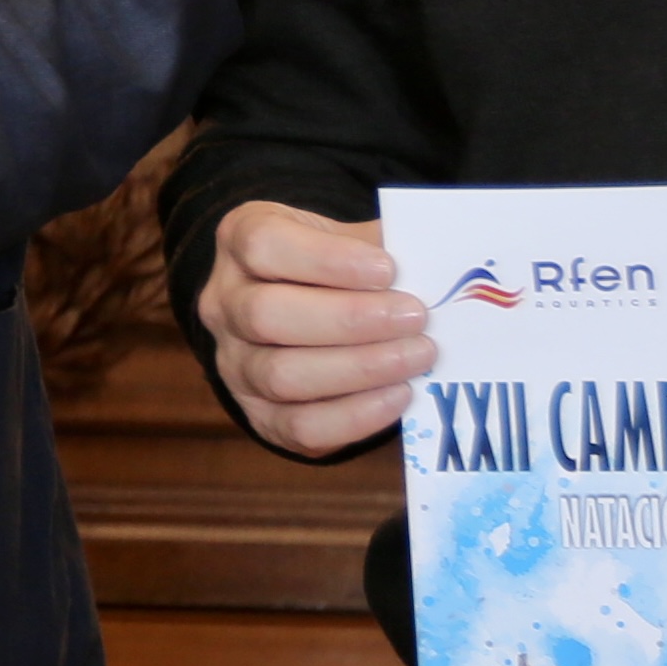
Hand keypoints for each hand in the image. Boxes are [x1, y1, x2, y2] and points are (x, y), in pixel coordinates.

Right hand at [192, 198, 429, 456]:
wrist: (305, 313)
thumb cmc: (336, 269)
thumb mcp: (349, 239)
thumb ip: (384, 246)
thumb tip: (442, 265)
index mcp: (241, 241)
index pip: (264, 245)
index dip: (325, 259)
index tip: (388, 269)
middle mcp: (224, 303)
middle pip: (266, 315)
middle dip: (349, 320)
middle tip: (415, 318)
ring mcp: (234, 364)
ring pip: (281, 375)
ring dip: (359, 368)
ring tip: (418, 356)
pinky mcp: (260, 416)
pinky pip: (299, 426)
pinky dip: (355, 416)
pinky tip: (399, 395)